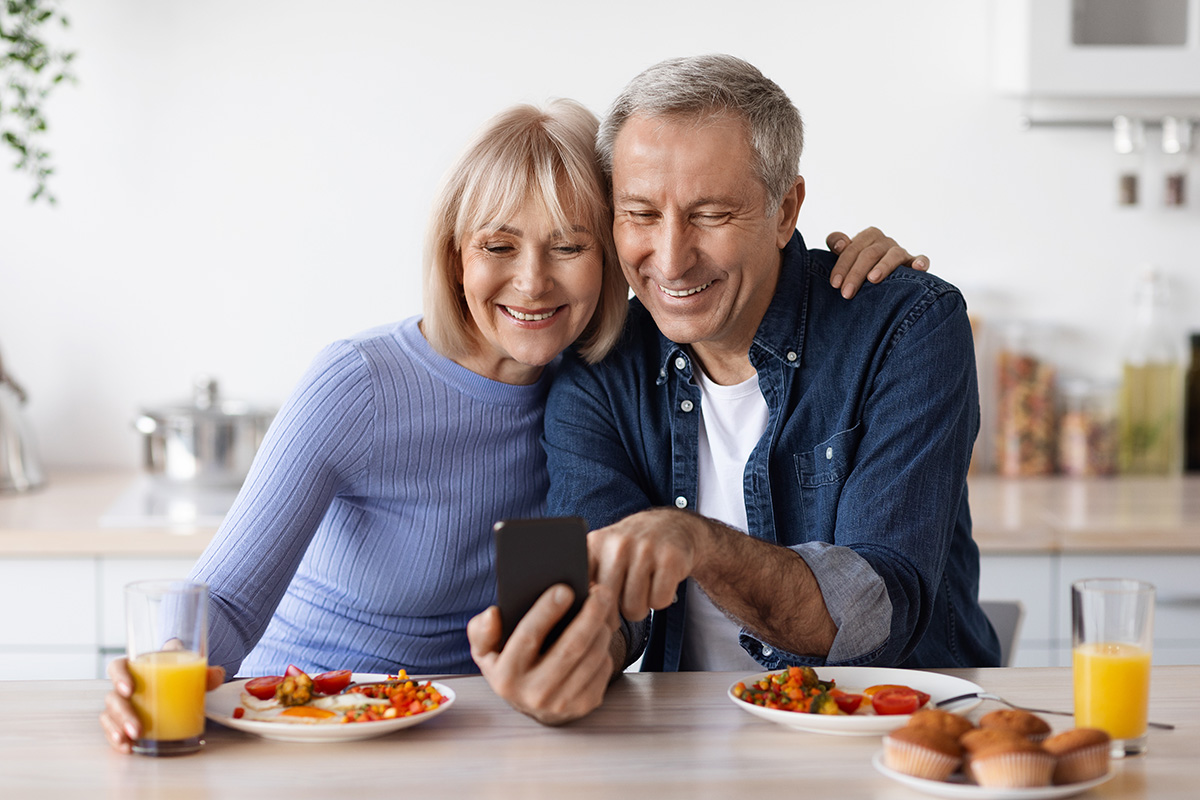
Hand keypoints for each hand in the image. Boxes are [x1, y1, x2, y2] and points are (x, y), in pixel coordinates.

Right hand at [99, 656, 224, 753]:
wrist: (183, 688)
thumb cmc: (182, 676)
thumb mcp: (194, 673)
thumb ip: (206, 673)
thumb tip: (216, 675)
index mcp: (139, 668)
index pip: (118, 667)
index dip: (119, 676)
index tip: (130, 689)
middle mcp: (126, 687)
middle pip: (114, 697)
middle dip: (123, 714)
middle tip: (137, 728)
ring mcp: (124, 705)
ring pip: (111, 715)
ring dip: (117, 729)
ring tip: (129, 741)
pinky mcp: (125, 722)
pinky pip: (114, 729)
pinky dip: (117, 739)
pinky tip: (127, 748)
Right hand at [469, 583, 617, 725]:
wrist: (530, 703)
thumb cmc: (510, 664)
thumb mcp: (486, 650)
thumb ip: (481, 631)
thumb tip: (493, 614)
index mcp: (506, 676)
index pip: (528, 637)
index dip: (546, 611)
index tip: (564, 588)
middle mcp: (534, 693)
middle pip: (570, 648)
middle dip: (589, 615)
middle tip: (600, 591)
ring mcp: (562, 703)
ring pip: (592, 657)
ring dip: (601, 627)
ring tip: (603, 605)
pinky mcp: (584, 705)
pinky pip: (603, 669)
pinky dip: (606, 646)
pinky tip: (602, 630)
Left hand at [588, 508, 704, 621]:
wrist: (672, 525)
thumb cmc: (632, 547)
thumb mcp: (604, 551)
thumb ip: (587, 574)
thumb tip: (578, 610)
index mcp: (596, 543)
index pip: (582, 588)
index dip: (589, 607)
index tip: (596, 609)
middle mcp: (618, 544)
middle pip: (608, 605)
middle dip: (616, 615)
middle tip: (622, 603)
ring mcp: (645, 550)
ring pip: (634, 608)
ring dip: (639, 608)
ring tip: (641, 592)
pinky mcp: (670, 559)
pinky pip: (658, 601)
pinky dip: (660, 600)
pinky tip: (658, 584)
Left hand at [826, 228, 928, 299]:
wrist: (879, 275)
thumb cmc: (858, 264)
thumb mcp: (846, 253)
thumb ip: (836, 242)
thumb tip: (839, 245)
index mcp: (868, 236)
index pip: (853, 248)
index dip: (842, 265)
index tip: (835, 284)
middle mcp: (885, 242)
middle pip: (870, 254)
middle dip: (856, 273)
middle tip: (847, 293)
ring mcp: (900, 252)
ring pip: (893, 255)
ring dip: (883, 266)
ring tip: (872, 279)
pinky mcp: (914, 263)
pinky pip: (921, 259)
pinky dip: (921, 262)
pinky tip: (918, 268)